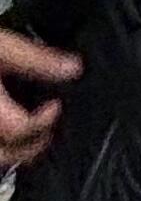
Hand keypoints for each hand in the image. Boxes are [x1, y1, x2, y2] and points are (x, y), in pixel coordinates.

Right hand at [0, 26, 78, 170]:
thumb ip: (34, 59)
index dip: (42, 122)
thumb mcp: (0, 46)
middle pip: (5, 154)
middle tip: (46, 126)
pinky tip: (3, 134)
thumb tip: (73, 68)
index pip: (19, 129)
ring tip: (27, 133)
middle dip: (31, 146)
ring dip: (11, 152)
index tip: (54, 107)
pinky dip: (0, 146)